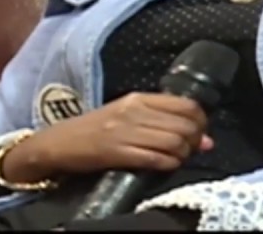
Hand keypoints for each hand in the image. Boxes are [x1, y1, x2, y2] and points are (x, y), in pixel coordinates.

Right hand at [0, 92, 214, 182]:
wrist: (59, 143)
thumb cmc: (96, 128)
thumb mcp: (127, 113)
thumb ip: (161, 121)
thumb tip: (203, 137)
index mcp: (138, 98)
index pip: (185, 104)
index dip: (200, 120)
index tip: (200, 131)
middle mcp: (134, 111)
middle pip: (183, 124)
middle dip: (195, 139)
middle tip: (193, 148)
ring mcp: (125, 132)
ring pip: (173, 141)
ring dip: (183, 153)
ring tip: (180, 157)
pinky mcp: (117, 153)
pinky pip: (154, 158)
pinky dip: (168, 163)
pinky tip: (168, 165)